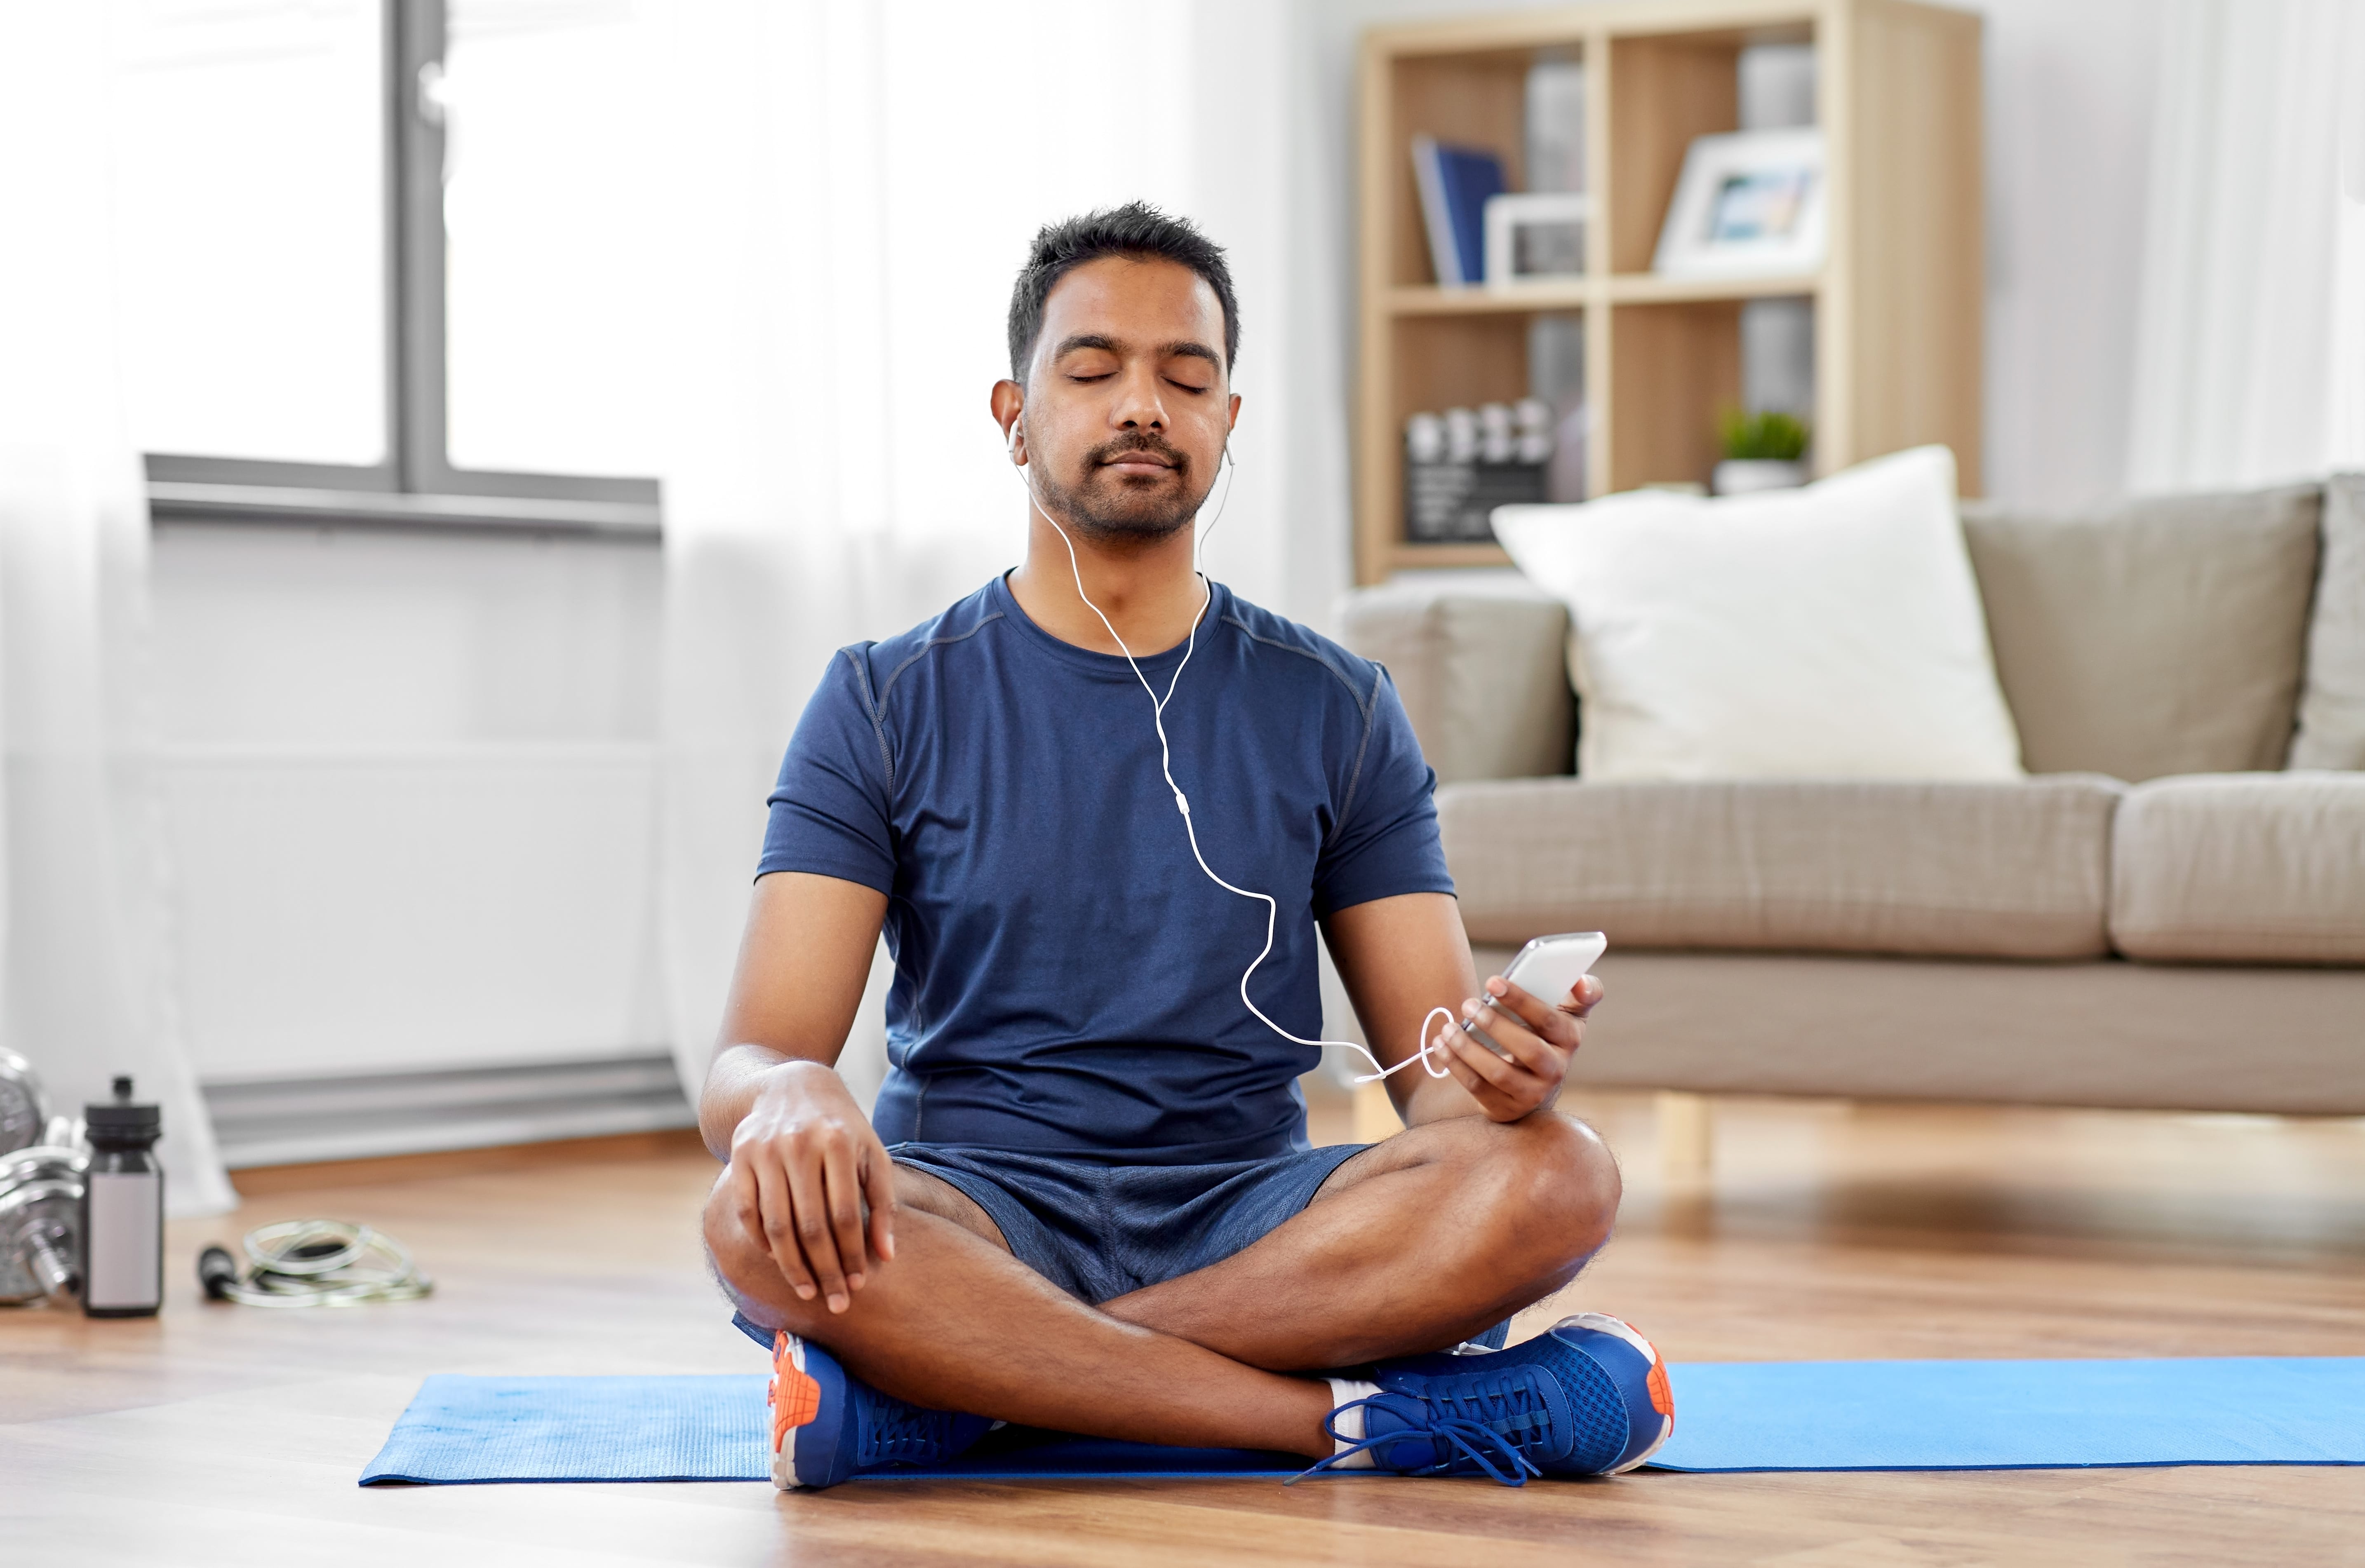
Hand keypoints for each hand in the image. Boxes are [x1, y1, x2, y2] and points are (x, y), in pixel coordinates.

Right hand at [723, 1060, 895, 1313]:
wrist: (791, 1085)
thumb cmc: (841, 1127)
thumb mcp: (872, 1153)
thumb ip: (882, 1202)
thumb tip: (887, 1257)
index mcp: (840, 1142)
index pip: (845, 1214)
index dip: (851, 1255)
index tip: (859, 1285)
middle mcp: (800, 1144)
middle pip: (810, 1225)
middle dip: (824, 1270)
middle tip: (835, 1302)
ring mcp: (766, 1150)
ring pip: (776, 1224)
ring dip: (792, 1266)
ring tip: (807, 1291)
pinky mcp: (741, 1155)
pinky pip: (748, 1212)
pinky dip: (762, 1242)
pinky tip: (779, 1261)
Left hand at [1439, 973, 1601, 1121]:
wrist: (1536, 1082)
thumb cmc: (1546, 1035)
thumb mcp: (1568, 1013)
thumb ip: (1582, 993)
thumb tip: (1581, 981)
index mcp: (1570, 1039)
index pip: (1548, 1019)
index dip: (1520, 1000)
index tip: (1492, 981)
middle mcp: (1555, 1070)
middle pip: (1527, 1049)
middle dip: (1494, 1024)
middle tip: (1468, 1004)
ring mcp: (1532, 1093)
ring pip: (1499, 1072)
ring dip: (1468, 1048)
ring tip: (1449, 1028)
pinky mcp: (1507, 1108)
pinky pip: (1478, 1087)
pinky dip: (1456, 1065)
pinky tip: (1442, 1046)